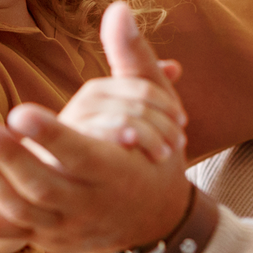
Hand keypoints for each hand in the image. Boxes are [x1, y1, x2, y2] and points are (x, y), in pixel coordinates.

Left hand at [0, 2, 196, 252]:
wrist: (154, 218)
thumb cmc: (154, 154)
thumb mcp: (156, 108)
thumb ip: (132, 58)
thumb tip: (119, 7)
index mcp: (117, 170)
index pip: (83, 157)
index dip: (52, 137)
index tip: (20, 111)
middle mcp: (89, 203)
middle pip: (44, 187)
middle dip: (9, 160)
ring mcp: (62, 224)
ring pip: (19, 212)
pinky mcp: (40, 235)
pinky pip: (0, 230)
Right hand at [57, 1, 188, 161]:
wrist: (72, 185)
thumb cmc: (107, 148)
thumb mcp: (131, 118)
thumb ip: (149, 92)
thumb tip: (174, 67)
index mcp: (101, 89)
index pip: (143, 87)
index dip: (167, 104)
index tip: (182, 121)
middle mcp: (86, 100)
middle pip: (137, 104)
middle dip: (164, 124)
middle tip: (178, 142)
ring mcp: (76, 122)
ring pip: (125, 120)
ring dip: (152, 137)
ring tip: (164, 154)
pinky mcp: (70, 145)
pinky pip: (104, 138)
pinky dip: (125, 142)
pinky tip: (137, 151)